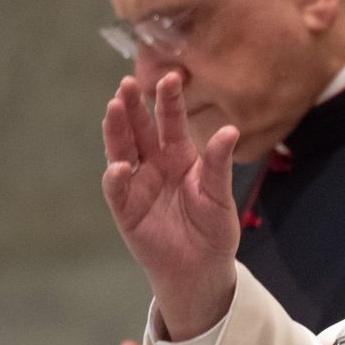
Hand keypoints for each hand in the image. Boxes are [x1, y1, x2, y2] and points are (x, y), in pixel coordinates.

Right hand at [102, 73, 239, 339]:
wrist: (202, 267)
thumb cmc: (213, 229)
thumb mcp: (220, 195)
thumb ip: (220, 165)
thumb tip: (230, 130)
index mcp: (179, 157)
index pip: (171, 122)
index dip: (169, 101)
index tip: (171, 77)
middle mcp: (155, 164)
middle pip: (140, 130)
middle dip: (133, 107)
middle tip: (127, 83)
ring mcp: (137, 184)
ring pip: (122, 151)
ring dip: (117, 131)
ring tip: (114, 108)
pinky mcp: (126, 209)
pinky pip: (117, 189)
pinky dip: (117, 177)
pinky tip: (121, 165)